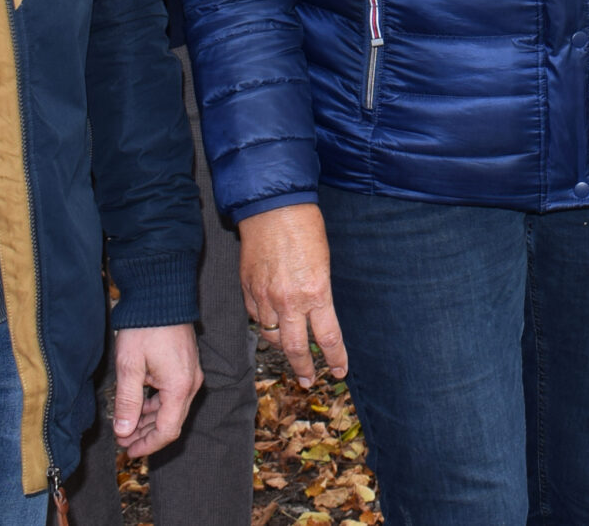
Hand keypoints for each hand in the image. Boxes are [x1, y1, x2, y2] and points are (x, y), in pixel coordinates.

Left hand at [110, 323, 200, 458]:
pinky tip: (139, 406)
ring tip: (126, 426)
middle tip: (122, 439)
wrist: (161, 295)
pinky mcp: (186, 367)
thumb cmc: (145, 327)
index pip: (167, 430)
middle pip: (171, 422)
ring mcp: (191, 374)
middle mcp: (191, 383)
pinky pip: (173, 395)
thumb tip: (124, 431)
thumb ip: (128, 401)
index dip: (147, 445)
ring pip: (172, 410)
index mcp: (179, 386)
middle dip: (146, 435)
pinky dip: (156, 406)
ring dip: (150, 421)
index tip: (128, 450)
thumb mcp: (130, 366)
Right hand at [238, 203, 347, 386]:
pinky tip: (270, 324)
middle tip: (307, 380)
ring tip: (289, 353)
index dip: (336, 359)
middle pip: (296, 349)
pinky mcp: (248, 290)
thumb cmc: (304, 228)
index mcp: (316, 292)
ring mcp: (265, 297)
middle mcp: (289, 301)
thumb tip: (317, 312)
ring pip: (271, 337)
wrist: (272, 207)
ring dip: (281, 348)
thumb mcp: (324, 262)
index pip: (329, 338)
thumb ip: (319, 293)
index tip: (340, 371)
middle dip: (303, 369)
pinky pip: (256, 318)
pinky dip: (264, 324)